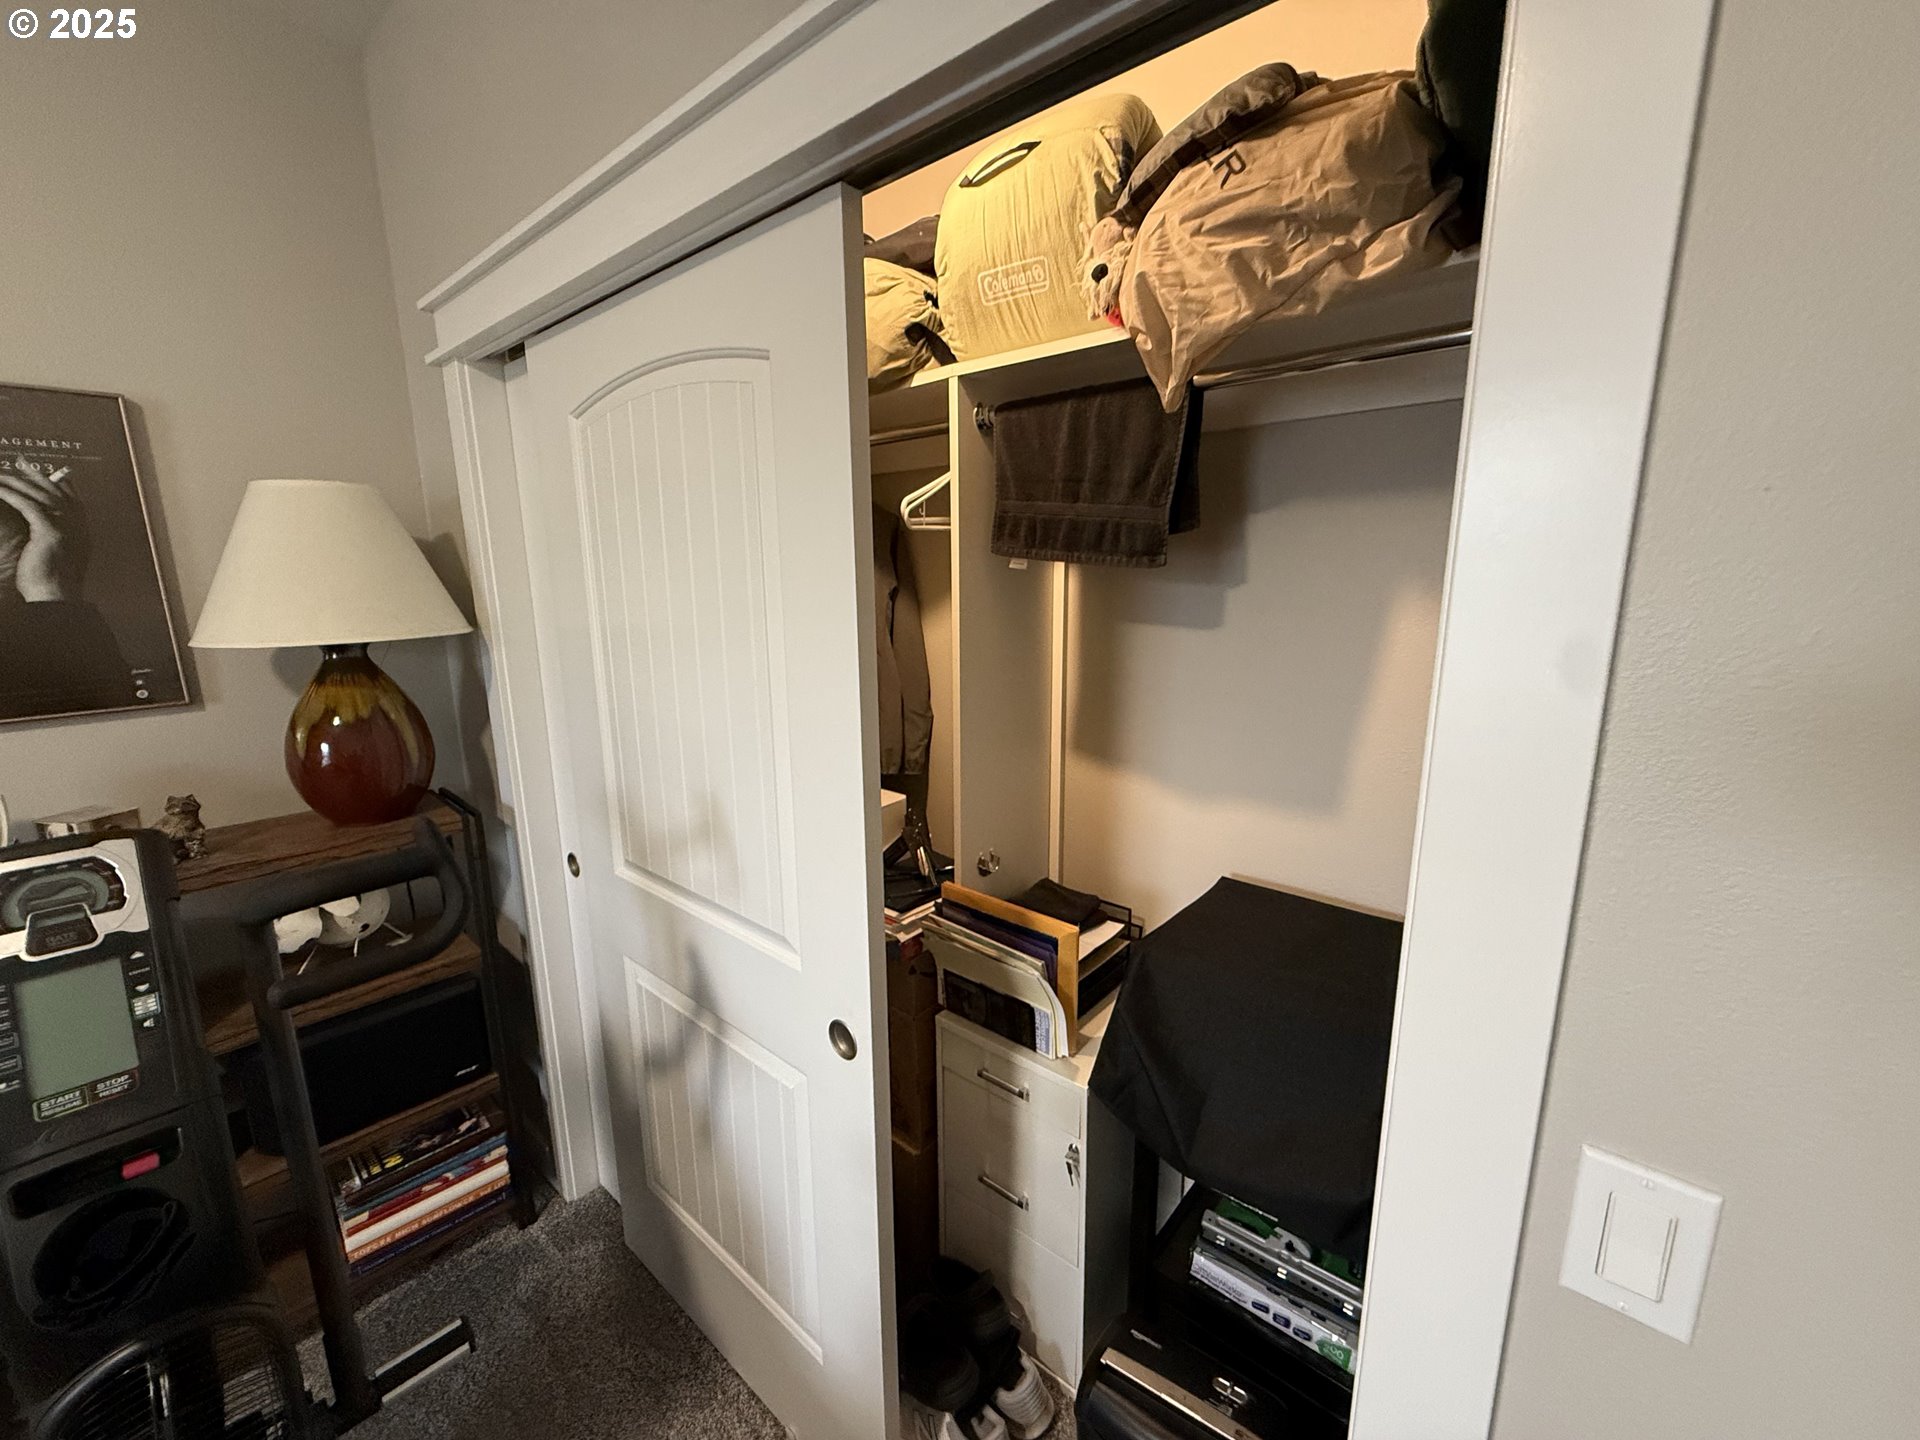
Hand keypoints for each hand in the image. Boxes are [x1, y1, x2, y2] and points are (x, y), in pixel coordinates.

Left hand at [0, 456, 88, 601]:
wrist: (57, 596)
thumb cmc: (54, 582)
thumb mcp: (60, 556)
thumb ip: (58, 538)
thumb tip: (44, 528)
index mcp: (81, 530)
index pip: (71, 498)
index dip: (57, 482)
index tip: (44, 471)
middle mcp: (77, 524)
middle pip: (54, 491)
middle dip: (35, 475)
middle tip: (20, 461)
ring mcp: (65, 526)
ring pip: (39, 495)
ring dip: (17, 482)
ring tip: (1, 474)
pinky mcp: (49, 530)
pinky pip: (27, 505)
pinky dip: (11, 494)